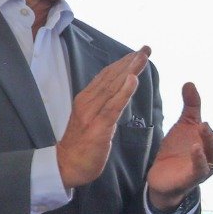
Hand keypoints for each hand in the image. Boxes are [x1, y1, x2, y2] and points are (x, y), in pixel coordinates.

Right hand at [59, 48, 149, 188]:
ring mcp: (92, 113)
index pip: (107, 76)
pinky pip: (113, 106)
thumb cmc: (81, 144)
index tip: (138, 51)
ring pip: (113, 87)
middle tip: (146, 48)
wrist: (66, 165)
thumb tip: (116, 92)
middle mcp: (88, 101)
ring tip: (142, 56)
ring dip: (129, 70)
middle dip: (130, 61)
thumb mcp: (91, 118)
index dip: (123, 62)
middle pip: (112, 76)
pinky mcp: (98, 127)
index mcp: (87, 98)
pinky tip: (133, 79)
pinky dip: (124, 91)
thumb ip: (102, 104)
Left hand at [146, 82, 212, 212]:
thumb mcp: (185, 125)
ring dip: (211, 139)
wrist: (161, 177)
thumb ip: (191, 106)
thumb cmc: (178, 151)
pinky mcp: (191, 178)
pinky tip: (195, 147)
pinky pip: (199, 169)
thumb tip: (190, 83)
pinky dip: (199, 158)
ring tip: (205, 124)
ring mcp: (205, 168)